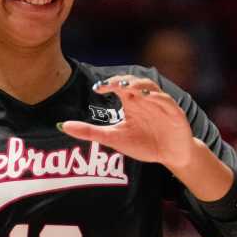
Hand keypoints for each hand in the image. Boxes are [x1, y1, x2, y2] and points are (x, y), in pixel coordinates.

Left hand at [57, 76, 198, 170]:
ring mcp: (161, 104)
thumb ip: (90, 131)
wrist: (170, 155)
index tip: (96, 87)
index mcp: (131, 102)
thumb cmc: (143, 144)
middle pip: (134, 82)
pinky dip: (158, 98)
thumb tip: (62, 125)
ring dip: (140, 86)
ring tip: (129, 87)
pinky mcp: (175, 113)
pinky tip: (149, 98)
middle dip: (123, 81)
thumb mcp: (114, 138)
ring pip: (151, 87)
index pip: (118, 86)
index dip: (109, 83)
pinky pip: (167, 101)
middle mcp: (145, 99)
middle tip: (112, 84)